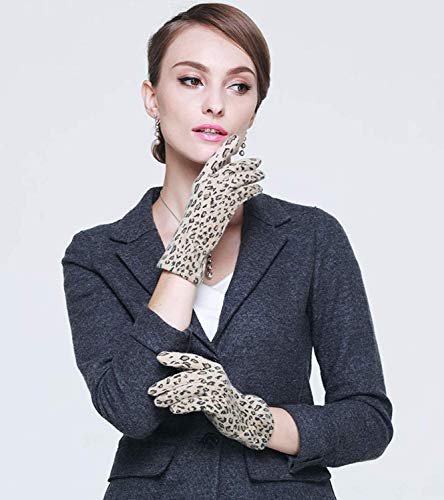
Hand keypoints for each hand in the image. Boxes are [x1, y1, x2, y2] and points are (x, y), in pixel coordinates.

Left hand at [147, 351, 274, 450]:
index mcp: (212, 367)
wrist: (243, 416)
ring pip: (189, 389)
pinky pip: (197, 403)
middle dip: (166, 383)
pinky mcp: (218, 405)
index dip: (175, 357)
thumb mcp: (209, 383)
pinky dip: (183, 406)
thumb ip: (194, 376)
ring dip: (171, 395)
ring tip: (158, 401)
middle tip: (151, 390)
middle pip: (186, 376)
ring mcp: (217, 390)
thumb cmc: (220, 399)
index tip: (159, 357)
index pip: (191, 359)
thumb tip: (170, 370)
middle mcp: (215, 375)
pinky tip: (173, 409)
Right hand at [156, 134, 264, 284]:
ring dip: (254, 174)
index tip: (234, 142)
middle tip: (257, 161)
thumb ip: (210, 189)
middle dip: (247, 163)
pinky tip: (258, 188)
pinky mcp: (229, 202)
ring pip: (242, 177)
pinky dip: (254, 188)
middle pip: (232, 167)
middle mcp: (210, 183)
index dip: (226, 148)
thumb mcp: (200, 200)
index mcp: (201, 180)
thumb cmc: (195, 222)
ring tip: (261, 174)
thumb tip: (224, 182)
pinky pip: (246, 191)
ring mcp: (219, 191)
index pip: (215, 159)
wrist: (192, 237)